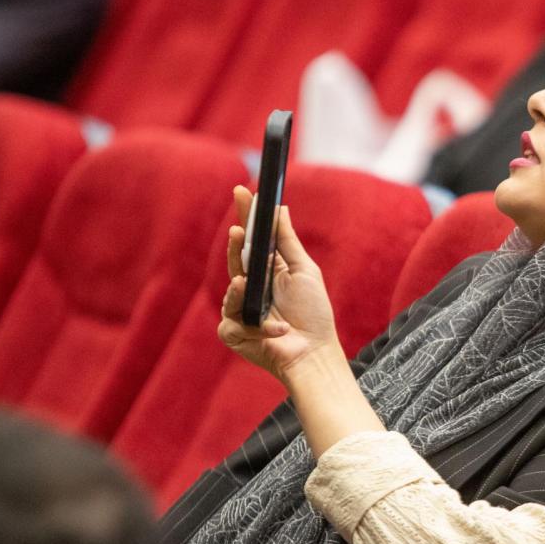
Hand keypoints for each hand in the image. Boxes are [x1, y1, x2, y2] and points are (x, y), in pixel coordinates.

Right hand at [217, 186, 339, 387]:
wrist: (314, 352)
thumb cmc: (313, 313)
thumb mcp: (304, 271)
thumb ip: (288, 241)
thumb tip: (280, 207)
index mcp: (267, 271)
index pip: (251, 240)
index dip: (246, 216)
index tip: (242, 191)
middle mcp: (250, 288)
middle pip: (236, 260)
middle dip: (235, 244)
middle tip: (236, 228)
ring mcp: (239, 310)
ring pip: (230, 290)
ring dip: (239, 287)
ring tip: (244, 282)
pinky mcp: (233, 333)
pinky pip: (233, 321)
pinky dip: (256, 324)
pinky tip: (276, 328)